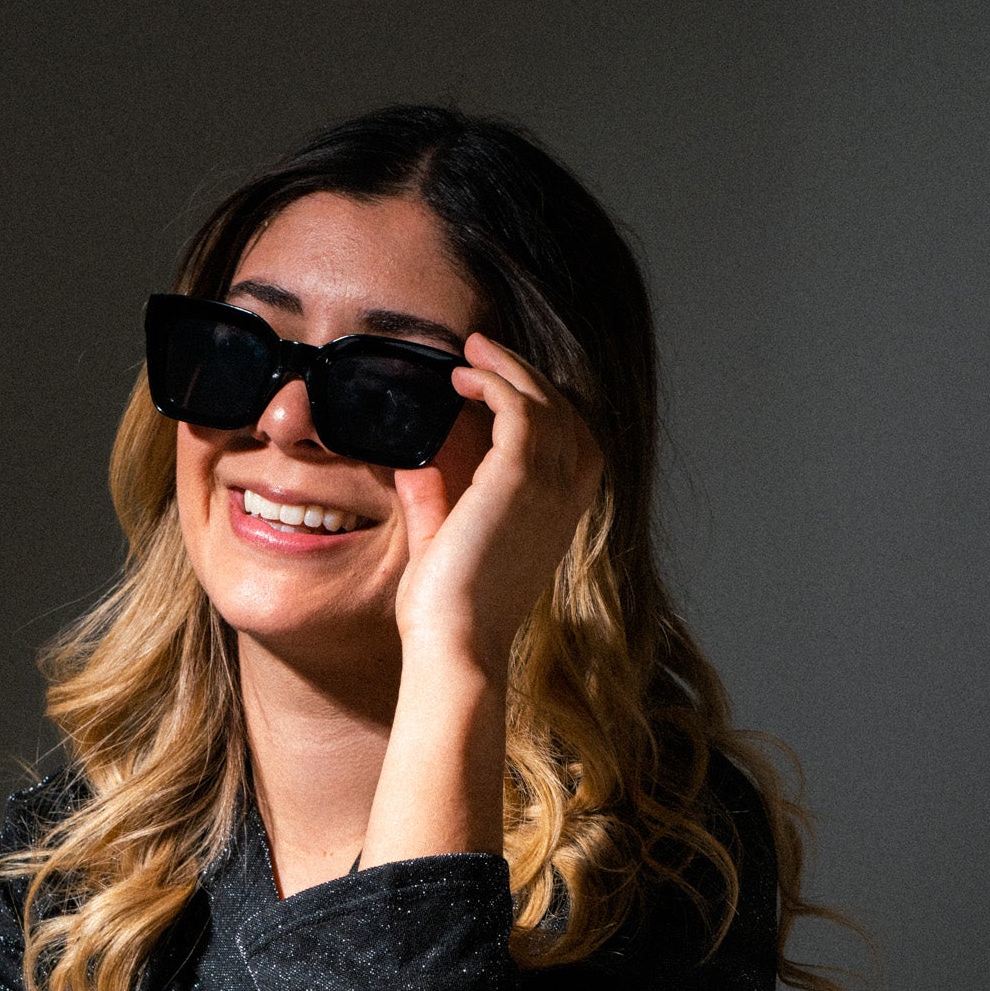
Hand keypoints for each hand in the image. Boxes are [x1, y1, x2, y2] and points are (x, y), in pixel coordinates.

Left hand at [393, 334, 601, 673]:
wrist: (455, 642)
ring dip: (507, 369)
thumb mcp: (445, 547)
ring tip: (470, 352)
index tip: (494, 382)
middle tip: (480, 349)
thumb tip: (417, 466)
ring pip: (544, 400)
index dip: (541, 403)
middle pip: (564, 410)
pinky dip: (493, 383)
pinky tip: (460, 380)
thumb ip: (437, 505)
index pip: (572, 440)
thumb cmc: (449, 613)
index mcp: (559, 516)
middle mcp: (565, 498)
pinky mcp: (519, 477)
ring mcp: (548, 486)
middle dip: (525, 374)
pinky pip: (519, 407)